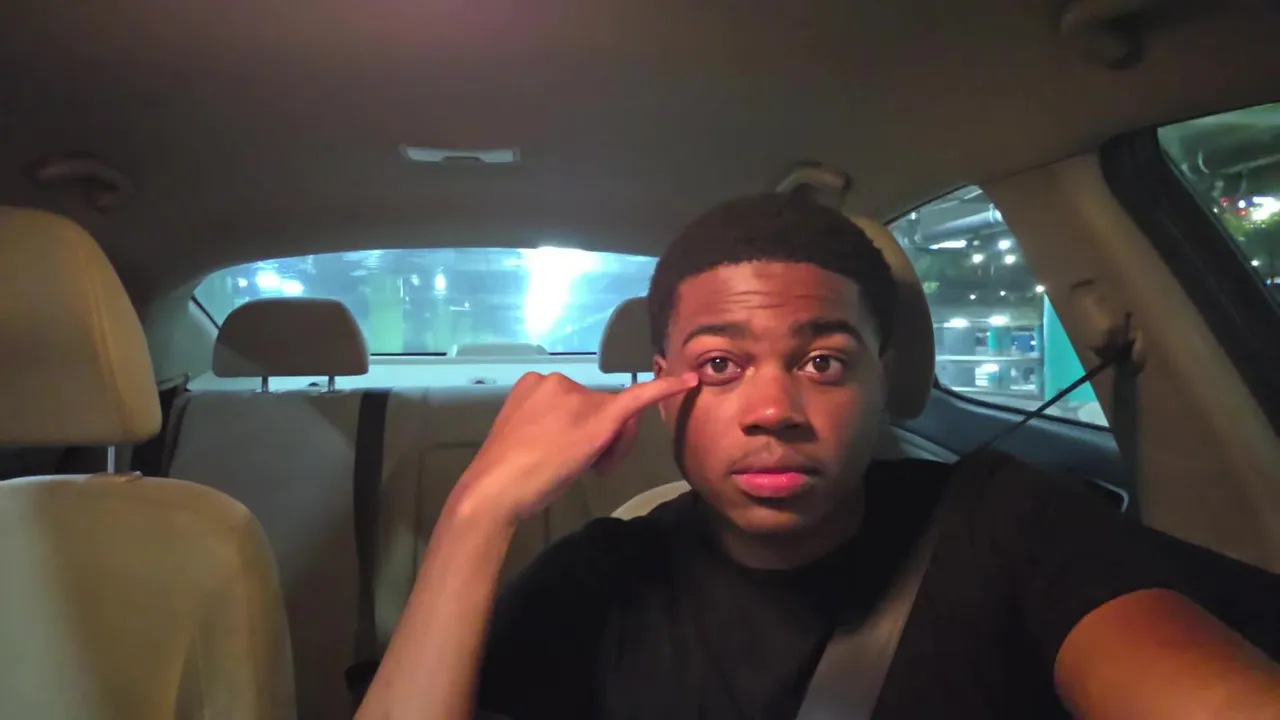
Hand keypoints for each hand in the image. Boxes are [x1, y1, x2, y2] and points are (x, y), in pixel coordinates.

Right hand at [451, 371, 698, 523]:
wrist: (497, 487)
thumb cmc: (507, 474)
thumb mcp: (529, 440)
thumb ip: (555, 427)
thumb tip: (583, 435)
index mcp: (536, 384)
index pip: (578, 403)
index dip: (584, 430)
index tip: (571, 449)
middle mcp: (558, 381)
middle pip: (600, 406)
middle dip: (603, 437)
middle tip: (588, 469)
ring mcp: (579, 398)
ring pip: (615, 417)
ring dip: (612, 444)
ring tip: (588, 470)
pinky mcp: (600, 417)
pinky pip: (638, 398)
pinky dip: (665, 388)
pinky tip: (688, 381)